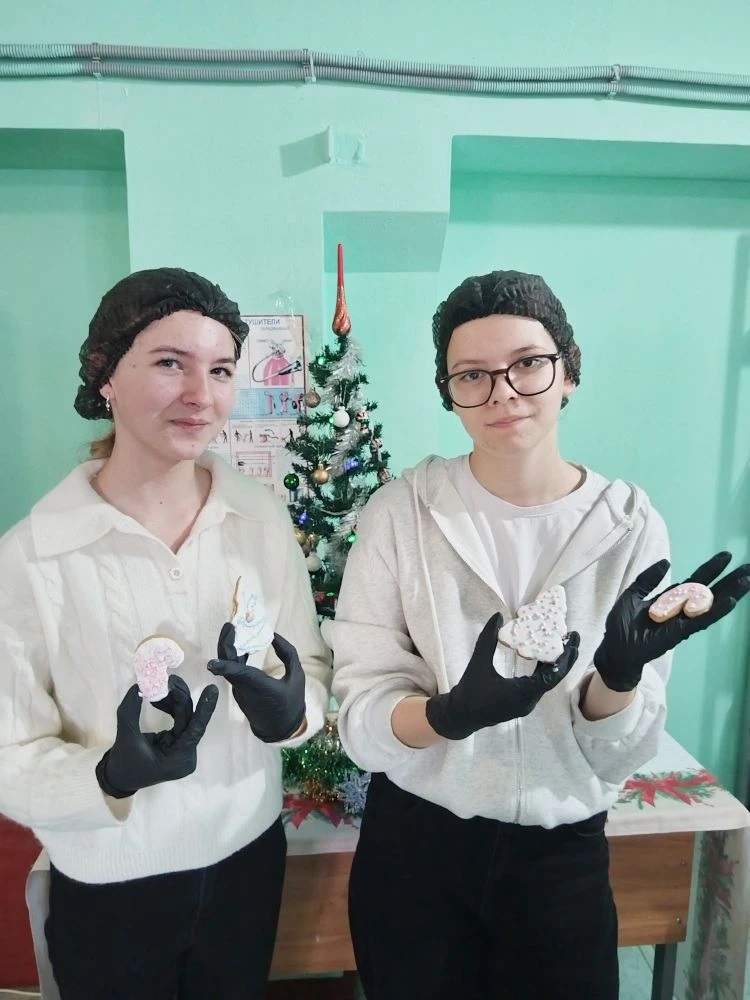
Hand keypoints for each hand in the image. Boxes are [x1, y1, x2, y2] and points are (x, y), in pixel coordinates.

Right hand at [96, 675, 217, 798]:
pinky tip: (158, 697)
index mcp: (179, 760)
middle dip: (180, 698)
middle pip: (189, 720)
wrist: (118, 777)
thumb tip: (137, 685)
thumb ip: (130, 711)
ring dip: (173, 700)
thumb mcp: (126, 736)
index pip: (195, 730)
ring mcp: (182, 749)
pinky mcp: (177, 742)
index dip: (204, 708)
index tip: (212, 689)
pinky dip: (169, 707)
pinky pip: (178, 719)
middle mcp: (185, 755)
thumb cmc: (123, 763)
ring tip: (163, 684)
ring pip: (184, 717)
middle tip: (172, 679)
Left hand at [208, 624, 305, 742]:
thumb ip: (288, 654)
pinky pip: (232, 671)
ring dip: (228, 648)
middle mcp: (246, 689)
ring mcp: (240, 691)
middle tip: (229, 625)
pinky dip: (233, 656)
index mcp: (261, 687)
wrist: (282, 728)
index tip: (212, 662)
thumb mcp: (297, 676)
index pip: (240, 676)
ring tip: (232, 629)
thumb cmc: (291, 701)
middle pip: (228, 666)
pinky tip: (240, 643)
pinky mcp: (238, 691)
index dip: (225, 667)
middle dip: (225, 644)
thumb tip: (274, 635)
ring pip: (228, 667)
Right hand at [426, 613, 579, 740]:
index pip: (552, 676)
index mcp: (523, 694)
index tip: (571, 639)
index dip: (564, 657)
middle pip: (554, 678)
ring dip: (556, 663)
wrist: (460, 715)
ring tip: (562, 642)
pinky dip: (544, 669)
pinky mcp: (522, 702)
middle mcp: (529, 701)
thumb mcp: (478, 662)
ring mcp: (526, 703)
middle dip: (565, 657)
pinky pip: (539, 684)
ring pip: (547, 681)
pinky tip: (544, 655)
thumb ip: (487, 639)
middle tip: (573, 636)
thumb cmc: (469, 691)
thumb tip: (498, 616)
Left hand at [594, 551, 749, 691]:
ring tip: (747, 580)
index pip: (696, 581)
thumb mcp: (633, 594)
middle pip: (710, 591)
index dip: (710, 569)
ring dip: (730, 592)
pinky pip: (700, 621)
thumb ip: (648, 579)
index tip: (727, 556)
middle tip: (749, 567)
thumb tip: (666, 562)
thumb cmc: (622, 625)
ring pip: (711, 605)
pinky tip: (729, 601)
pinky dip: (715, 611)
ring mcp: (683, 621)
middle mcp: (681, 610)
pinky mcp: (679, 633)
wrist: (614, 649)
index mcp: (671, 599)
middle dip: (729, 580)